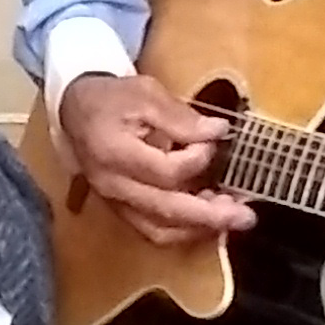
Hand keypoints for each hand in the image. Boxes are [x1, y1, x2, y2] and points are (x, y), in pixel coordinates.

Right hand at [57, 73, 253, 248]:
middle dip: (210, 216)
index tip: (214, 140)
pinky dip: (183, 230)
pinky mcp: (121, 210)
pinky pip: (153, 230)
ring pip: (160, 230)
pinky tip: (208, 218)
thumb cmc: (112, 99)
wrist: (77, 111)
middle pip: (166, 211)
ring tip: (231, 218)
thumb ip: (180, 116)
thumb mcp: (145, 94)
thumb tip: (218, 132)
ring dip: (199, 228)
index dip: (197, 159)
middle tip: (246, 216)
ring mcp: (115, 202)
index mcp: (115, 153)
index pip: (165, 171)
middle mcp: (113, 186)